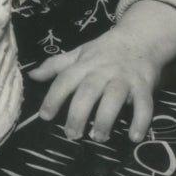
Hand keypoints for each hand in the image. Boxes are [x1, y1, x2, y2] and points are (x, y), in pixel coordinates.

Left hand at [28, 9, 175, 141]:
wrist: (141, 37)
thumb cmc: (104, 50)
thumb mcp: (78, 53)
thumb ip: (55, 66)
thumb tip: (31, 75)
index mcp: (84, 65)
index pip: (65, 80)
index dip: (53, 98)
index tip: (44, 116)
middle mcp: (102, 71)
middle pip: (88, 92)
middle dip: (78, 114)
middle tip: (71, 134)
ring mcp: (124, 78)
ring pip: (113, 98)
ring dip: (105, 119)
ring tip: (98, 137)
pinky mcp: (144, 85)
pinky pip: (144, 105)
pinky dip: (141, 121)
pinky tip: (134, 137)